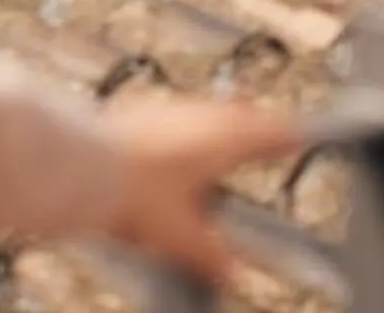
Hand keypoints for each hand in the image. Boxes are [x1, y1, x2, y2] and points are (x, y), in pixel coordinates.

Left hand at [99, 98, 303, 283]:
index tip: (303, 134)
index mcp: (222, 140)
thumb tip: (232, 273)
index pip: (269, 133)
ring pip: (206, 112)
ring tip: (225, 144)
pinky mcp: (139, 114)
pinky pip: (176, 117)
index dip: (288, 136)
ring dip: (220, 126)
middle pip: (239, 115)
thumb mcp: (180, 237)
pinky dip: (187, 131)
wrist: (80, 164)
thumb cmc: (134, 193)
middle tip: (268, 134)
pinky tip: (176, 151)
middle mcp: (198, 116)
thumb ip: (210, 256)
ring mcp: (167, 110)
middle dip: (256, 126)